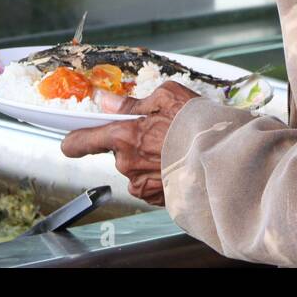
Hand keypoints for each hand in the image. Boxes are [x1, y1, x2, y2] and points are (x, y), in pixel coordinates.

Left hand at [59, 82, 198, 205]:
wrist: (226, 159)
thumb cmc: (198, 124)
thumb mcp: (165, 97)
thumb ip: (130, 102)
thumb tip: (106, 102)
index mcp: (124, 136)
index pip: (81, 141)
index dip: (73, 140)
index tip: (70, 140)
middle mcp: (127, 164)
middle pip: (118, 153)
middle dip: (134, 143)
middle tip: (160, 133)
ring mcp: (142, 185)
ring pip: (136, 169)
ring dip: (149, 160)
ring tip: (175, 149)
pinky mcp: (157, 199)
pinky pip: (151, 184)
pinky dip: (161, 174)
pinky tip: (180, 164)